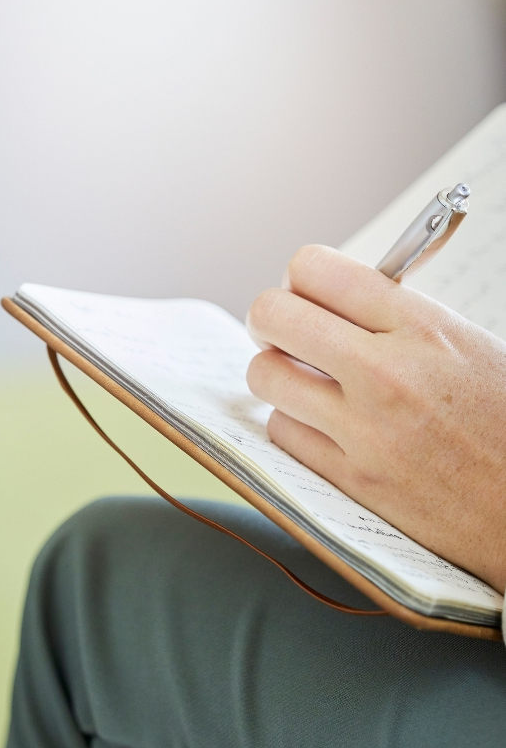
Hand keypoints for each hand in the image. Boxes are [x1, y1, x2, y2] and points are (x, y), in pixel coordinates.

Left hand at [245, 245, 505, 592]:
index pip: (317, 270)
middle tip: (281, 335)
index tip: (302, 296)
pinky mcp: (353, 478)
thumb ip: (398, 319)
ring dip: (275, 374)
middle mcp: (388, 373)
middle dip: (268, 320)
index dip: (297, 279)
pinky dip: (292, 423)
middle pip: (272, 316)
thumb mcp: (467, 346)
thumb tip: (329, 301)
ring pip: (265, 375)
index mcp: (424, 328)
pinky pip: (282, 431)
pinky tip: (318, 425)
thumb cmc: (503, 420)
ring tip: (300, 381)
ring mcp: (365, 429)